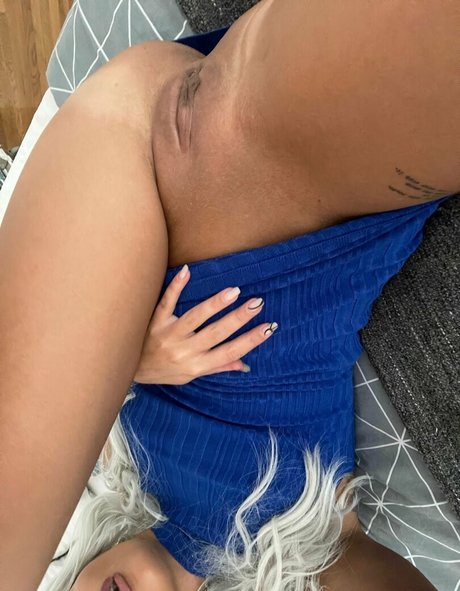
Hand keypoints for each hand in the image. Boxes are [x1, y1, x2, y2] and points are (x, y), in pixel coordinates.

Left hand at [134, 264, 277, 384]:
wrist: (130, 370)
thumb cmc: (164, 372)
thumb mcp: (191, 376)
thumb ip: (217, 366)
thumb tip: (244, 365)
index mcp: (197, 365)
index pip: (229, 352)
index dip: (250, 341)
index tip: (268, 328)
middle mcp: (184, 351)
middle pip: (216, 333)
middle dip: (239, 318)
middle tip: (257, 303)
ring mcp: (169, 335)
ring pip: (194, 318)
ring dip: (215, 304)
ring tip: (234, 291)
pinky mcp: (155, 322)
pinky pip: (166, 303)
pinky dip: (176, 287)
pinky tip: (187, 272)